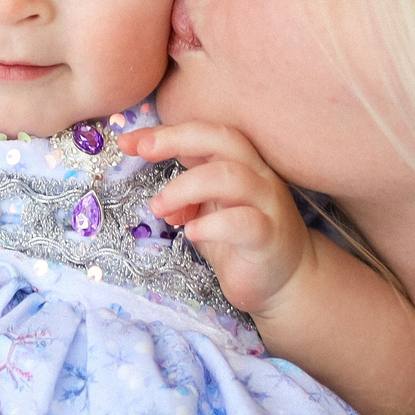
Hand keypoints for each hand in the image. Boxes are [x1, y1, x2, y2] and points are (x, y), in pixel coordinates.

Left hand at [123, 123, 315, 316]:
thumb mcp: (207, 214)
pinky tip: (190, 233)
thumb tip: (158, 200)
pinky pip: (243, 222)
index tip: (128, 140)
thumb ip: (185, 198)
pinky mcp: (269, 237)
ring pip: (230, 177)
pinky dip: (212, 224)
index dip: (166, 132)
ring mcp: (268, 204)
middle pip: (222, 139)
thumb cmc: (242, 241)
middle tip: (143, 151)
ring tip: (159, 208)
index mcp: (240, 164)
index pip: (204, 134)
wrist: (286, 281)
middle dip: (178, 139)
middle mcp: (257, 176)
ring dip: (186, 187)